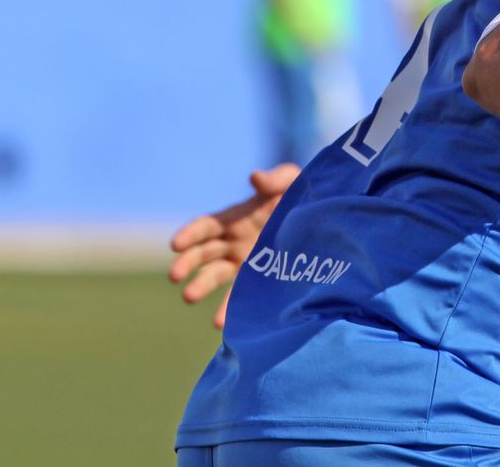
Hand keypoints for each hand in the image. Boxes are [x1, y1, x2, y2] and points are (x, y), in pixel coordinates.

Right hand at [167, 163, 300, 327]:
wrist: (324, 217)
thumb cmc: (301, 193)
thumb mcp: (290, 181)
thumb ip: (273, 179)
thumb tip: (255, 177)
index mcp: (235, 218)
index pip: (206, 226)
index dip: (191, 234)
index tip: (176, 244)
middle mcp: (233, 242)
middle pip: (204, 253)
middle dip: (188, 263)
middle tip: (175, 276)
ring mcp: (244, 262)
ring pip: (216, 276)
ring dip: (201, 286)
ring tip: (188, 297)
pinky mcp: (259, 279)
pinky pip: (240, 294)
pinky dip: (229, 308)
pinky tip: (220, 323)